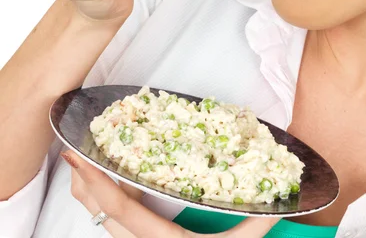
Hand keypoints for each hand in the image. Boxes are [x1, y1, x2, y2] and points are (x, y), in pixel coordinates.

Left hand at [61, 151, 278, 237]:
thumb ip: (255, 227)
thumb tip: (278, 201)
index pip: (119, 208)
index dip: (95, 181)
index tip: (77, 157)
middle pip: (100, 209)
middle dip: (84, 178)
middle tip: (76, 149)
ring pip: (103, 216)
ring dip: (93, 189)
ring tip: (88, 159)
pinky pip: (115, 222)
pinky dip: (111, 199)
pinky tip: (122, 184)